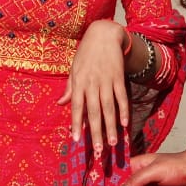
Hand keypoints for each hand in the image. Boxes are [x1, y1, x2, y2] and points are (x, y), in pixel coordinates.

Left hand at [58, 19, 127, 157]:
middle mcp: (92, 83)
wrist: (104, 34)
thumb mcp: (74, 68)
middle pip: (94, 111)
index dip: (76, 123)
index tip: (76, 140)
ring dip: (111, 126)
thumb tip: (60, 103)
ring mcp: (106, 80)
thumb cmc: (86, 53)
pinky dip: (123, 110)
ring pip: (109, 107)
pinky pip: (121, 96)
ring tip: (112, 143)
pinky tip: (124, 124)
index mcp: (79, 82)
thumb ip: (69, 88)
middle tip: (98, 151)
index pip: (77, 106)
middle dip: (96, 132)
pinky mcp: (119, 77)